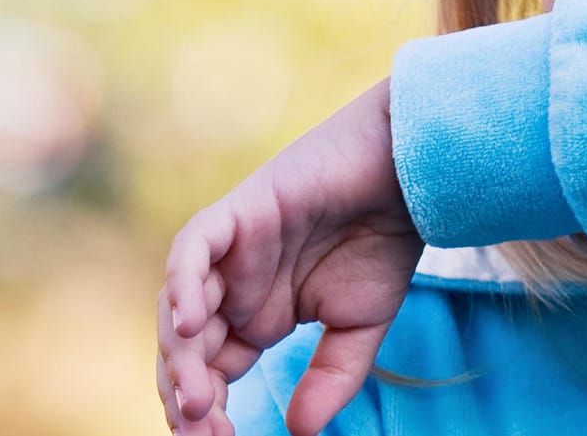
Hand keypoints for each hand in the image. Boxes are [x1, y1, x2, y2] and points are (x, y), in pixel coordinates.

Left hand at [158, 79, 424, 435]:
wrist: (407, 177)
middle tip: (203, 431)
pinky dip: (183, 285)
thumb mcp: (359, 330)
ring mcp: (229, 251)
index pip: (212, 371)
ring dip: (182, 356)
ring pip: (179, 307)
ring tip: (197, 400)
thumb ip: (329, 378)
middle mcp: (231, 287)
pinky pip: (191, 251)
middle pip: (186, 348)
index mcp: (254, 316)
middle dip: (187, 394)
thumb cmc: (384, 243)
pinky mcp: (235, 215)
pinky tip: (190, 326)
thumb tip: (300, 430)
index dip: (207, 411)